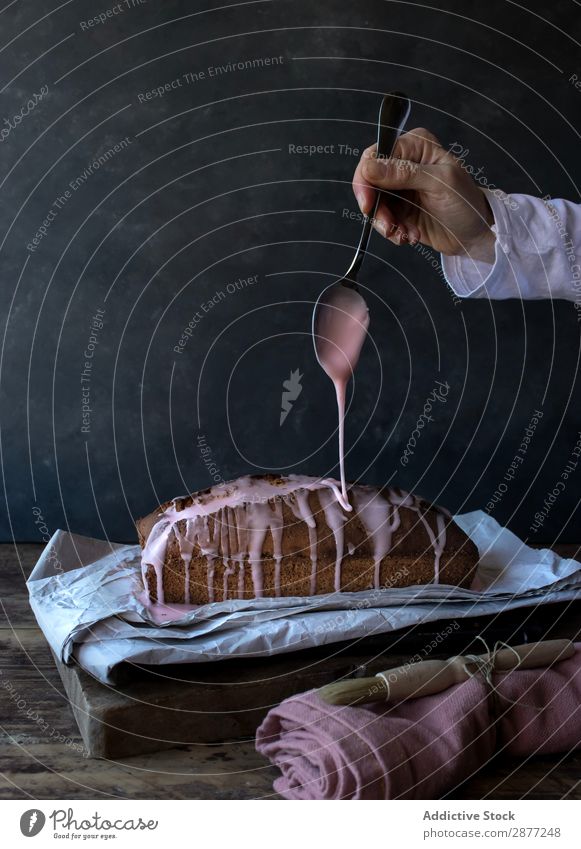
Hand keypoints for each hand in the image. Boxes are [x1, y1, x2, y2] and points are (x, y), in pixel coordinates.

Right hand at [352, 128, 495, 260]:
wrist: (475, 234)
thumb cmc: (466, 203)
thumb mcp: (440, 183)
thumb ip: (404, 173)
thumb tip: (369, 168)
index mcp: (415, 146)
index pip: (376, 155)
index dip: (366, 179)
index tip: (368, 204)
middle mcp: (403, 163)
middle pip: (369, 182)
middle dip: (377, 208)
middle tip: (389, 227)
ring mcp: (399, 187)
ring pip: (373, 204)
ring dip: (387, 224)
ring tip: (406, 234)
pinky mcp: (398, 209)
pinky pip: (382, 219)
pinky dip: (393, 231)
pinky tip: (410, 235)